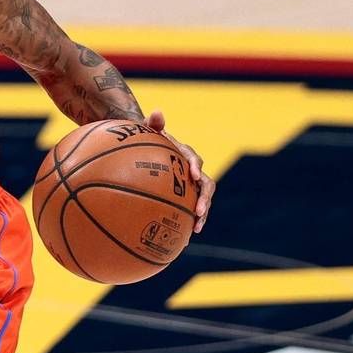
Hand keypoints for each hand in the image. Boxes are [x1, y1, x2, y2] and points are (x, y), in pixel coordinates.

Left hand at [146, 108, 211, 232]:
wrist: (148, 150)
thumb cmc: (146, 140)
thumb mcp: (147, 129)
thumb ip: (153, 122)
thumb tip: (156, 112)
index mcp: (186, 156)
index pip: (196, 160)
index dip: (196, 168)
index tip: (194, 176)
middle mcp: (193, 171)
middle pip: (206, 186)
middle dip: (205, 200)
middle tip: (199, 213)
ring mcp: (190, 186)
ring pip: (202, 201)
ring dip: (202, 215)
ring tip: (196, 229)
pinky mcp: (184, 197)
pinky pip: (188, 211)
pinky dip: (186, 224)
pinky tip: (181, 240)